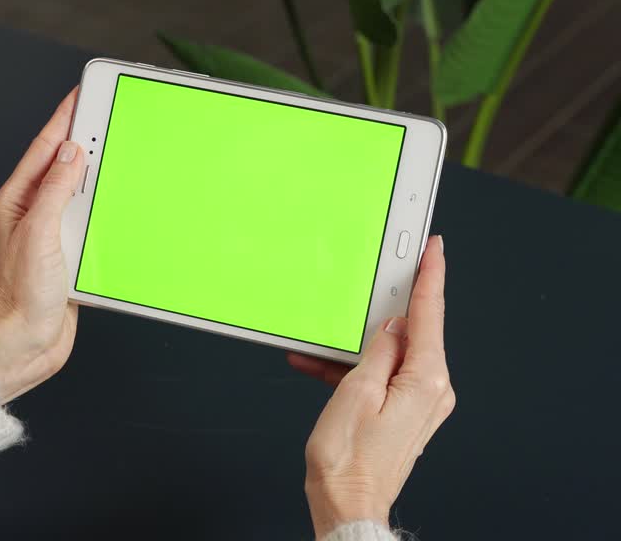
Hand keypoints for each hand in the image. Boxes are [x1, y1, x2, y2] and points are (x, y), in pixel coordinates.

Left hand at [0, 89, 84, 403]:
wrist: (26, 343)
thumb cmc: (21, 295)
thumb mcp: (38, 234)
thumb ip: (54, 191)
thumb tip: (71, 154)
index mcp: (15, 202)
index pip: (43, 150)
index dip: (63, 119)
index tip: (80, 95)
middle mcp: (30, 215)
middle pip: (62, 166)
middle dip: (83, 138)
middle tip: (104, 112)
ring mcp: (50, 234)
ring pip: (78, 193)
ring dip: (96, 174)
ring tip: (114, 148)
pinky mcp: (68, 254)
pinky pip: (89, 221)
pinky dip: (103, 208)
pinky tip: (116, 200)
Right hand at [288, 236, 455, 537]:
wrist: (347, 504)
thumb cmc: (348, 461)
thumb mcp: (354, 392)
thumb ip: (377, 350)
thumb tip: (391, 325)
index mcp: (426, 381)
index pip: (430, 315)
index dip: (430, 276)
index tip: (433, 249)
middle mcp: (431, 392)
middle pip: (414, 331)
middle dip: (388, 306)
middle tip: (379, 276)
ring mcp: (418, 404)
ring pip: (390, 354)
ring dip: (356, 345)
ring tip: (322, 342)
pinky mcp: (402, 413)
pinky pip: (381, 376)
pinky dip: (352, 368)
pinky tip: (319, 366)